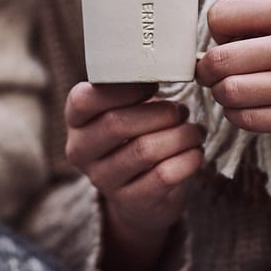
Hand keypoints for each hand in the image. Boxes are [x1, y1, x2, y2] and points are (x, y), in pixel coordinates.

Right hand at [65, 82, 203, 270]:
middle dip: (159, 113)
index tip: (153, 84)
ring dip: (179, 136)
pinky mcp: (130, 201)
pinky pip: (164, 176)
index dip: (122, 89)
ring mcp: (102, 179)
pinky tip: (195, 153)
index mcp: (75, 122)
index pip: (84, 100)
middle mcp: (80, 150)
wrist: (139, 198)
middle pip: (117, 123)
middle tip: (181, 111)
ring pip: (145, 149)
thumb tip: (165, 69)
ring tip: (194, 131)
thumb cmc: (133, 140)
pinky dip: (188, 160)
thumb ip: (132, 94)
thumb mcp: (123, 114)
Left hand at [196, 0, 270, 132]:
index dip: (218, 27)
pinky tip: (248, 103)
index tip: (230, 34)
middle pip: (220, 59)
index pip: (220, 16)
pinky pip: (247, 118)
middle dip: (209, 67)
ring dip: (222, 91)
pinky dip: (237, 113)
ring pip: (229, 91)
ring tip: (232, 85)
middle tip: (214, 68)